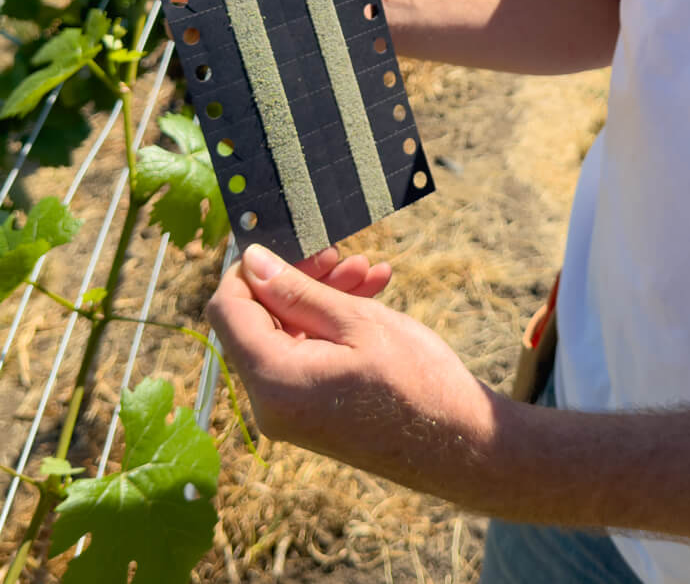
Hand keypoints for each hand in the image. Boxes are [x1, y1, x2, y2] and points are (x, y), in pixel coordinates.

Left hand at [208, 243, 503, 498]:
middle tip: (343, 254)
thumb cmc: (417, 381)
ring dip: (322, 298)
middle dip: (298, 279)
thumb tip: (251, 261)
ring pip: (285, 336)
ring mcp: (289, 414)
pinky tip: (371, 298)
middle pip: (258, 321)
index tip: (290, 244)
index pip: (227, 309)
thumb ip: (297, 291)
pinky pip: (304, 358)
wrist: (461, 446)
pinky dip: (330, 328)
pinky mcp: (309, 416)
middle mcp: (269, 404)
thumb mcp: (357, 322)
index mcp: (273, 381)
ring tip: (370, 272)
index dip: (250, 270)